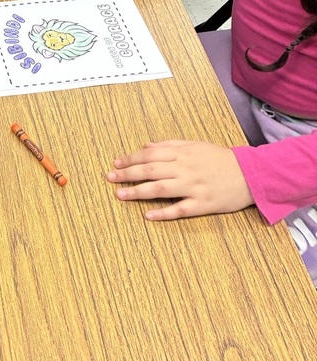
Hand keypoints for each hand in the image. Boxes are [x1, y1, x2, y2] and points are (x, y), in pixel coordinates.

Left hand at [107, 140, 253, 219]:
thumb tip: (145, 146)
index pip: (149, 154)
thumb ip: (169, 145)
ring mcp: (194, 187)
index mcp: (182, 153)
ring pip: (160, 189)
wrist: (250, 174)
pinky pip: (180, 209)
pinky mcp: (203, 204)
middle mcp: (185, 169)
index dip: (131, 159)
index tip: (116, 163)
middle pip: (150, 171)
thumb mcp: (195, 145)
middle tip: (110, 178)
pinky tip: (148, 215)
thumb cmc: (220, 159)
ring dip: (138, 192)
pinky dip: (163, 213)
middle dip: (127, 174)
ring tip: (121, 195)